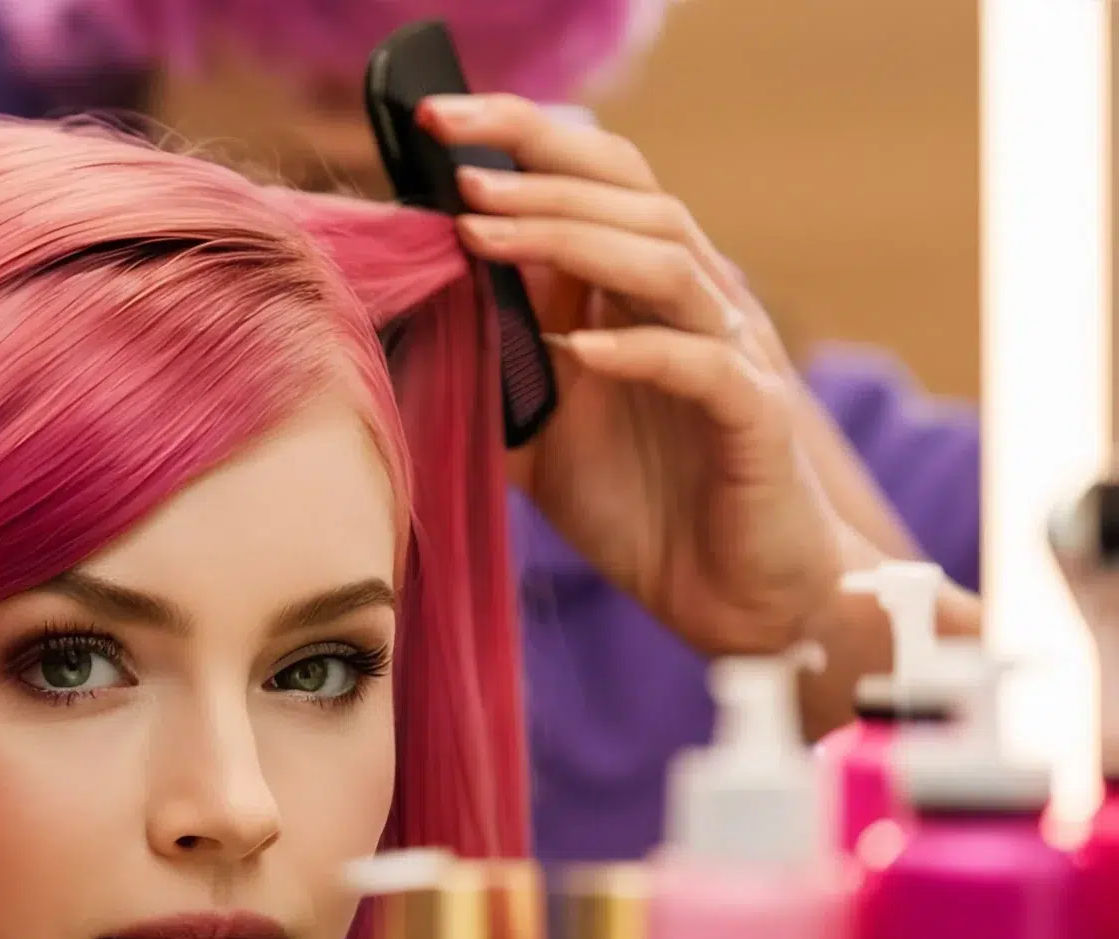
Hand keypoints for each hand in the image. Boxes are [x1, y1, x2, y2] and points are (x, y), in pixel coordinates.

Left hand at [420, 95, 842, 655]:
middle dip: (538, 167)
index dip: (523, 141)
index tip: (434, 119)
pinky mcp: (755, 419)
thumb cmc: (643, 509)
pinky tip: (572, 350)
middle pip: (631, 194)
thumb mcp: (536, 435)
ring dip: (571, 239)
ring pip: (664, 261)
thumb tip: (399, 325)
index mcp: (639, 293)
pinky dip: (637, 349)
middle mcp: (692, 305)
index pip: (593, 181)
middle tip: (452, 162)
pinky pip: (702, 364)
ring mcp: (731, 355)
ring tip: (485, 232)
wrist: (736, 602)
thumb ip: (488, 373)